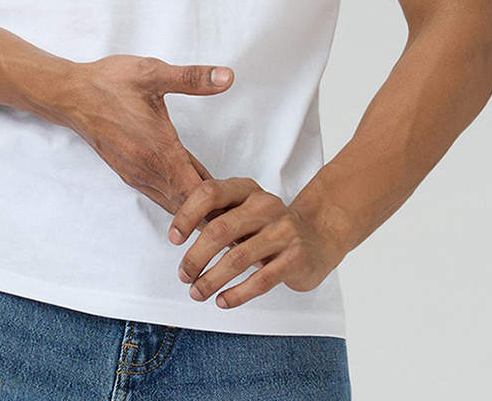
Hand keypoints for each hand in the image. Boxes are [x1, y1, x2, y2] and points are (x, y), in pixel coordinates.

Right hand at [42, 55, 233, 214]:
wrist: (70, 94)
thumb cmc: (109, 83)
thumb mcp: (152, 73)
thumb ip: (192, 78)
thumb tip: (227, 77)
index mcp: (159, 151)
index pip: (198, 194)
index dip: (223, 204)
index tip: (245, 206)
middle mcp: (147, 170)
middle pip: (188, 207)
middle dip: (215, 212)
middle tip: (244, 220)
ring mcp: (136, 174)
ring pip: (173, 203)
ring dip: (197, 209)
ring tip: (226, 213)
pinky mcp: (129, 172)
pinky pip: (160, 194)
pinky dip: (179, 199)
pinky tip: (193, 192)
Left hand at [167, 176, 349, 309]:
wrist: (318, 236)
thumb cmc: (269, 226)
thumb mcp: (244, 211)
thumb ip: (217, 215)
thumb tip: (177, 233)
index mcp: (247, 190)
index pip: (210, 193)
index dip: (187, 215)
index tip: (173, 239)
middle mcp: (265, 205)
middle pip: (220, 229)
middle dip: (195, 257)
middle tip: (183, 275)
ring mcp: (283, 231)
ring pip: (237, 258)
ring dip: (211, 280)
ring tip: (196, 293)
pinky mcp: (295, 258)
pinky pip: (260, 280)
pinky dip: (236, 294)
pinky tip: (222, 301)